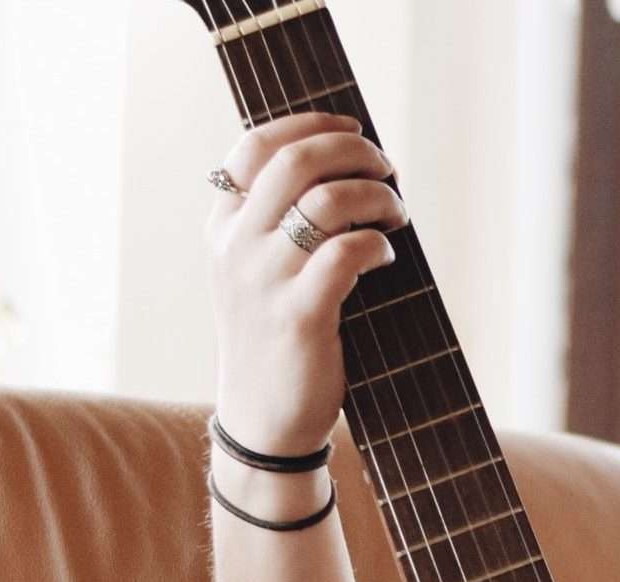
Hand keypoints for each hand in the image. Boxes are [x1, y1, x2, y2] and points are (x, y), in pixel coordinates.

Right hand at [205, 111, 407, 454]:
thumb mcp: (260, 271)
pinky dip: (376, 245)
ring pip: (327, 202)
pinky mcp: (299, 316)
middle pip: (296, 161)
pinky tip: (385, 257)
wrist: (264, 419)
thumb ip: (281, 221)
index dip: (310, 124)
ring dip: (377, 198)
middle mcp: (236, 246)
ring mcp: (263, 280)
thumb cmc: (276, 337)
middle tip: (388, 169)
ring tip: (395, 216)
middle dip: (354, 151)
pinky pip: (346, 254)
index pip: (254, 145)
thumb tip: (348, 167)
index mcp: (224, 226)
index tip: (352, 127)